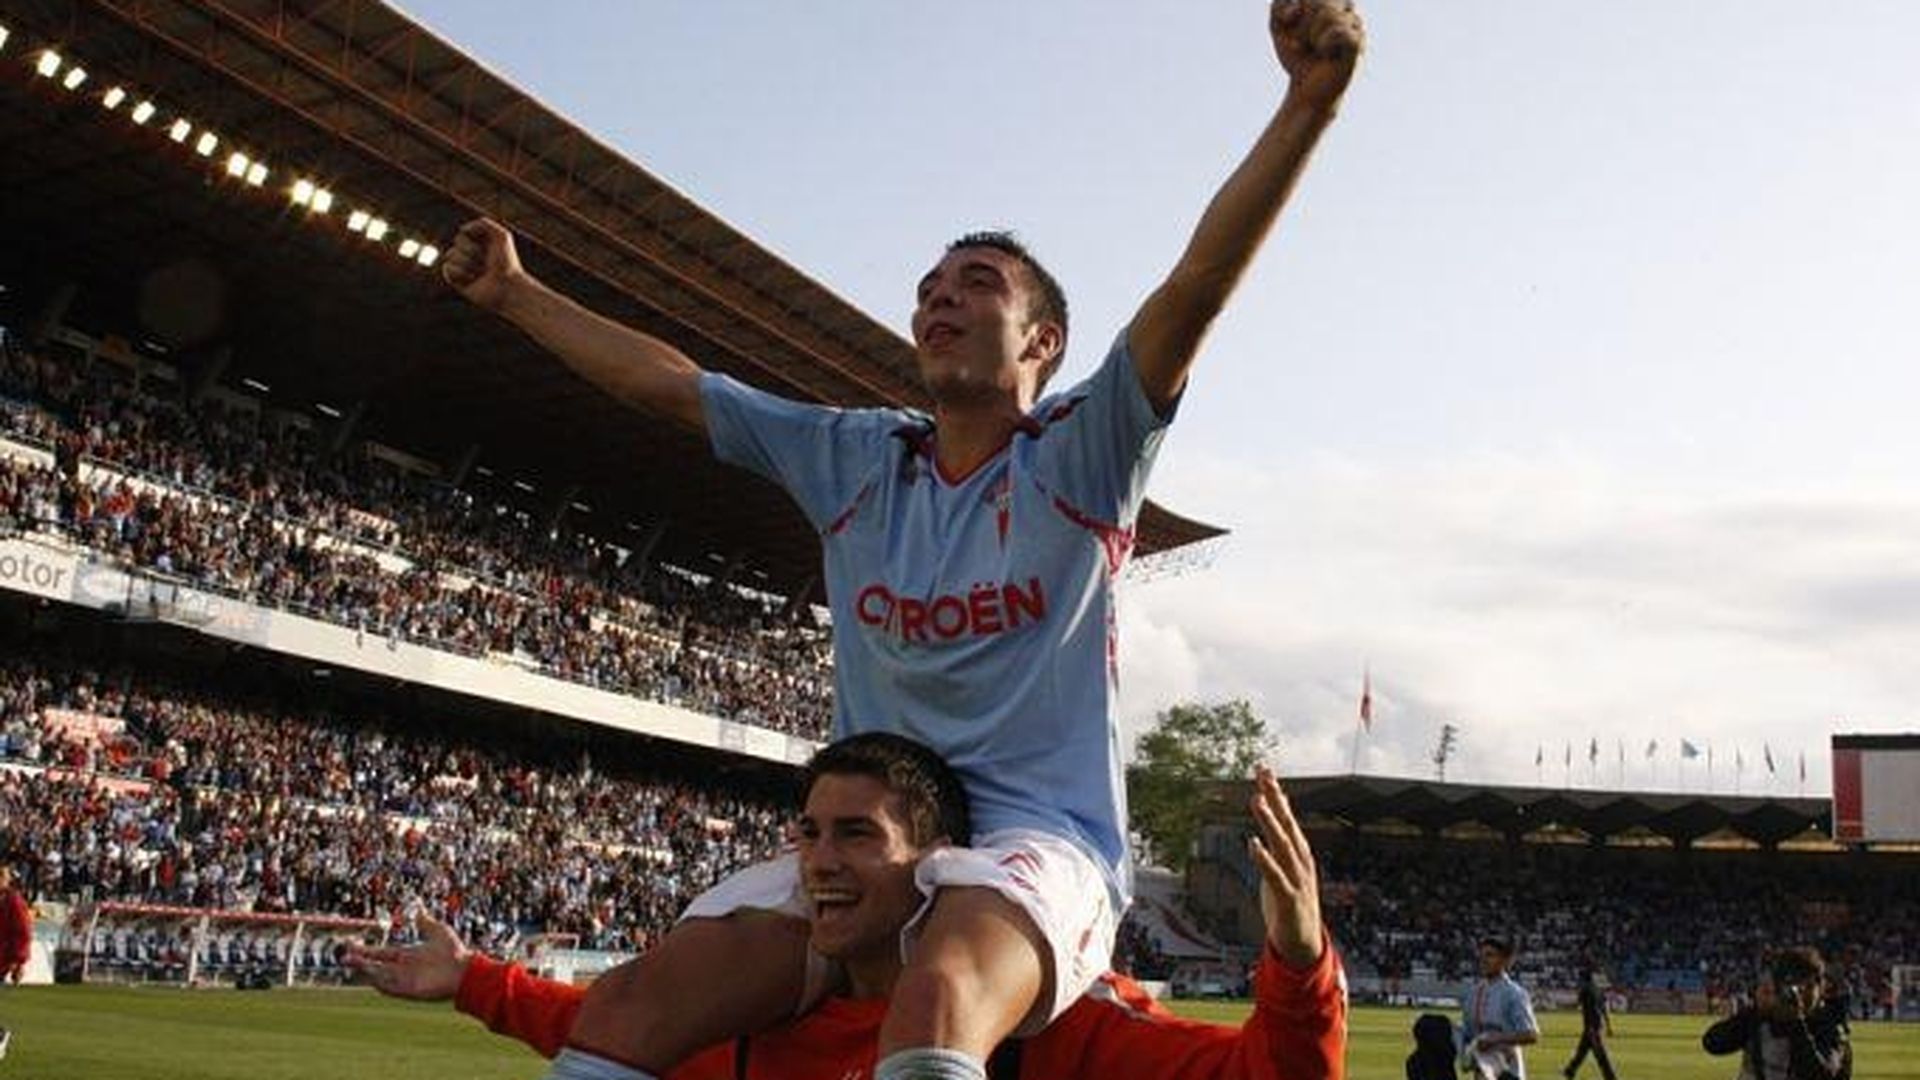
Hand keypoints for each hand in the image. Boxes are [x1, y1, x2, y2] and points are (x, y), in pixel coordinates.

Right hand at [346, 912, 471, 1000]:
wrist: (464, 970)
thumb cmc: (454, 951)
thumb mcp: (437, 931)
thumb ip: (425, 922)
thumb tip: (419, 909)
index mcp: (407, 955)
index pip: (381, 954)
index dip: (366, 951)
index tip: (352, 947)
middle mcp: (403, 968)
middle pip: (375, 966)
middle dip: (360, 962)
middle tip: (344, 957)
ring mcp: (405, 979)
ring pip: (378, 977)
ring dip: (365, 971)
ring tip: (351, 963)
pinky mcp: (409, 990)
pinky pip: (389, 988)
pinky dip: (379, 983)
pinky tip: (368, 976)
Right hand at [442, 218, 525, 311]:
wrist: (508, 288)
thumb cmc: (507, 262)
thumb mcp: (502, 236)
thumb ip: (484, 223)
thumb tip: (462, 229)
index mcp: (478, 241)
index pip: (464, 232)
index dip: (475, 238)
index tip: (490, 247)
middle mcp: (469, 252)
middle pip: (457, 242)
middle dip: (473, 251)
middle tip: (487, 262)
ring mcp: (462, 266)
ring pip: (450, 255)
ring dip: (468, 263)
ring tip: (481, 273)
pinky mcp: (456, 280)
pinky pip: (447, 269)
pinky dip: (460, 273)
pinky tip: (472, 280)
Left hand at [1248, 765, 1322, 967]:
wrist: (1304, 946)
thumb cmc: (1289, 904)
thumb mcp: (1284, 870)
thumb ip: (1279, 845)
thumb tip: (1270, 824)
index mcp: (1298, 854)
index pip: (1287, 817)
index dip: (1276, 794)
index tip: (1264, 769)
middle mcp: (1300, 862)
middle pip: (1287, 824)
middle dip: (1275, 798)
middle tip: (1264, 774)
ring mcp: (1297, 879)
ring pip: (1283, 845)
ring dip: (1270, 822)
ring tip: (1257, 800)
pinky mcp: (1289, 899)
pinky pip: (1274, 876)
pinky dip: (1264, 859)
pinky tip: (1252, 843)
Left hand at [1270, 0, 1364, 108]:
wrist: (1305, 90)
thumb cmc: (1296, 57)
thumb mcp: (1278, 27)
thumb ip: (1279, 6)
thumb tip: (1298, 6)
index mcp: (1330, 3)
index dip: (1297, 9)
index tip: (1289, 25)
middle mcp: (1346, 11)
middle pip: (1319, 1)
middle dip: (1303, 24)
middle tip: (1302, 43)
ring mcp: (1355, 26)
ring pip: (1329, 13)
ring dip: (1311, 35)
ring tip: (1314, 49)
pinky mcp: (1358, 43)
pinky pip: (1339, 30)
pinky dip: (1324, 43)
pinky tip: (1326, 54)